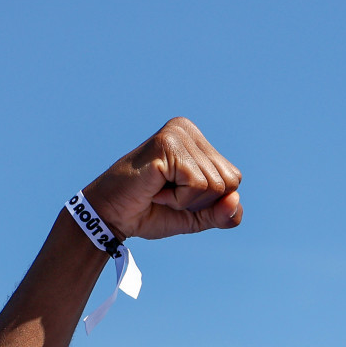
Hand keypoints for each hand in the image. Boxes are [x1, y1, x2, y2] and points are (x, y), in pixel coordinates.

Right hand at [81, 118, 243, 239]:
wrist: (110, 216)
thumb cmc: (150, 212)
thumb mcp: (198, 216)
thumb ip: (224, 213)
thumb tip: (235, 198)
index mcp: (197, 140)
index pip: (234, 179)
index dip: (210, 200)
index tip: (177, 195)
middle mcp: (188, 130)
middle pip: (229, 182)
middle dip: (201, 201)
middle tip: (168, 194)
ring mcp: (178, 134)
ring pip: (215, 185)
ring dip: (187, 200)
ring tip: (160, 190)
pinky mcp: (168, 145)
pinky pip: (198, 184)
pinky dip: (178, 198)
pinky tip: (156, 189)